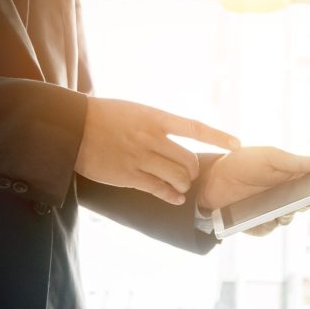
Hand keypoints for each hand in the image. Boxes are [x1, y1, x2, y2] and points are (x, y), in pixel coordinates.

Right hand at [75, 97, 239, 204]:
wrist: (72, 128)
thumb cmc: (103, 116)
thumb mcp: (136, 111)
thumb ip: (158, 124)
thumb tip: (177, 134)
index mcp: (155, 118)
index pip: (195, 128)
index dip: (218, 137)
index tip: (237, 145)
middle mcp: (151, 138)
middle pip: (189, 160)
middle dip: (193, 171)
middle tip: (189, 173)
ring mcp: (140, 158)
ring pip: (177, 177)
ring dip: (183, 184)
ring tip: (181, 185)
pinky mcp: (129, 176)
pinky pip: (159, 190)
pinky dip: (172, 196)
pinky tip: (176, 197)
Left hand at [197, 147, 309, 234]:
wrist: (212, 179)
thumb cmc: (242, 162)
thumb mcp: (270, 157)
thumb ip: (297, 162)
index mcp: (290, 178)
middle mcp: (283, 196)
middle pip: (303, 206)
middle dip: (303, 204)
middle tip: (298, 199)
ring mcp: (271, 211)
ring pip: (287, 219)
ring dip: (284, 214)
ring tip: (274, 206)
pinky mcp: (257, 224)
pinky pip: (268, 229)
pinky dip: (265, 223)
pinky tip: (258, 215)